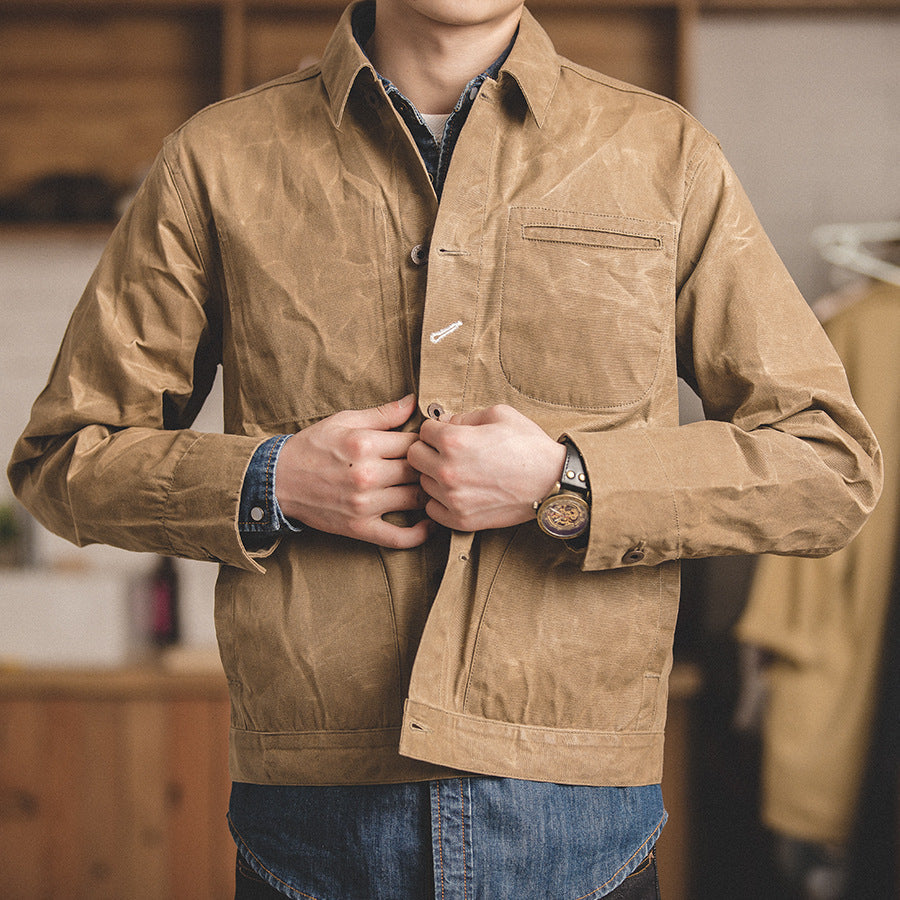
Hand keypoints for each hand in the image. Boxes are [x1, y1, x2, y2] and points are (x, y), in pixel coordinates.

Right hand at [275, 394, 430, 548]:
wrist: (279, 480)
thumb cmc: (313, 447)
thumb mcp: (344, 420)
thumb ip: (382, 414)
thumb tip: (413, 402)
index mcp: (363, 444)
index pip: (413, 443)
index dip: (424, 443)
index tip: (426, 446)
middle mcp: (366, 475)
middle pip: (417, 470)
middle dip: (428, 468)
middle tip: (432, 467)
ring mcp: (364, 504)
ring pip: (415, 499)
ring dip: (427, 494)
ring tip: (432, 489)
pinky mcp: (360, 528)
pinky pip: (399, 537)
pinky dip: (419, 534)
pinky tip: (428, 524)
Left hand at [408, 404, 566, 531]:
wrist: (553, 482)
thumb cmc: (528, 445)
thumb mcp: (499, 414)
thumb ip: (464, 416)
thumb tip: (444, 422)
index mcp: (453, 441)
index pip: (423, 431)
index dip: (436, 429)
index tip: (449, 434)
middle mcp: (447, 471)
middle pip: (414, 457)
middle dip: (429, 451)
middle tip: (448, 453)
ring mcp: (453, 498)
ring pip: (422, 483)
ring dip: (434, 476)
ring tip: (458, 473)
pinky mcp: (460, 520)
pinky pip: (432, 509)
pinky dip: (441, 501)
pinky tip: (458, 492)